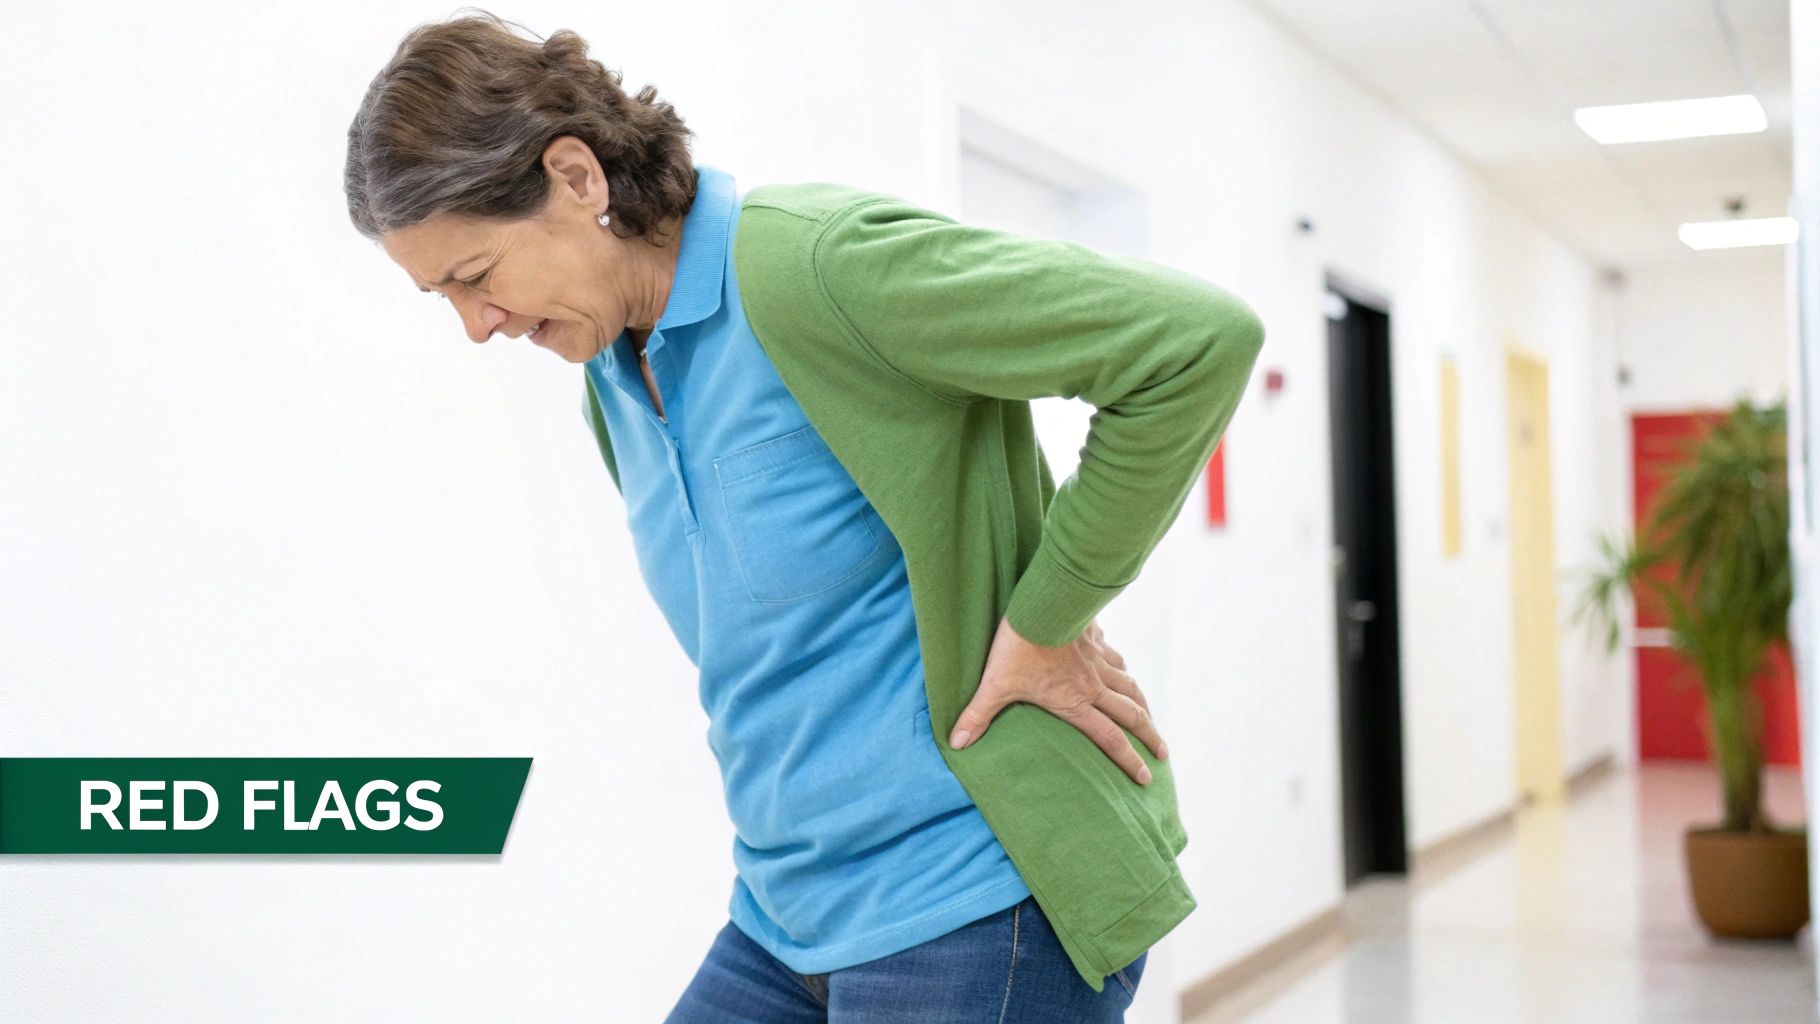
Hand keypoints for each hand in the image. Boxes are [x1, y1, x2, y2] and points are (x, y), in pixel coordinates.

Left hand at [948, 615, 1167, 784]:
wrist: (1039, 603)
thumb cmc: (1018, 647)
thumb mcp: (994, 684)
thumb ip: (978, 715)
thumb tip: (956, 743)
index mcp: (1074, 702)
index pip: (1108, 738)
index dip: (1128, 760)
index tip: (1144, 777)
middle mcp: (1093, 684)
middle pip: (1130, 714)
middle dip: (1149, 736)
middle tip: (1162, 753)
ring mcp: (1097, 659)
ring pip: (1129, 685)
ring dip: (1142, 703)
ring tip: (1150, 716)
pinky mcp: (1094, 637)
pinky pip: (1113, 654)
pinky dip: (1120, 665)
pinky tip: (1120, 666)